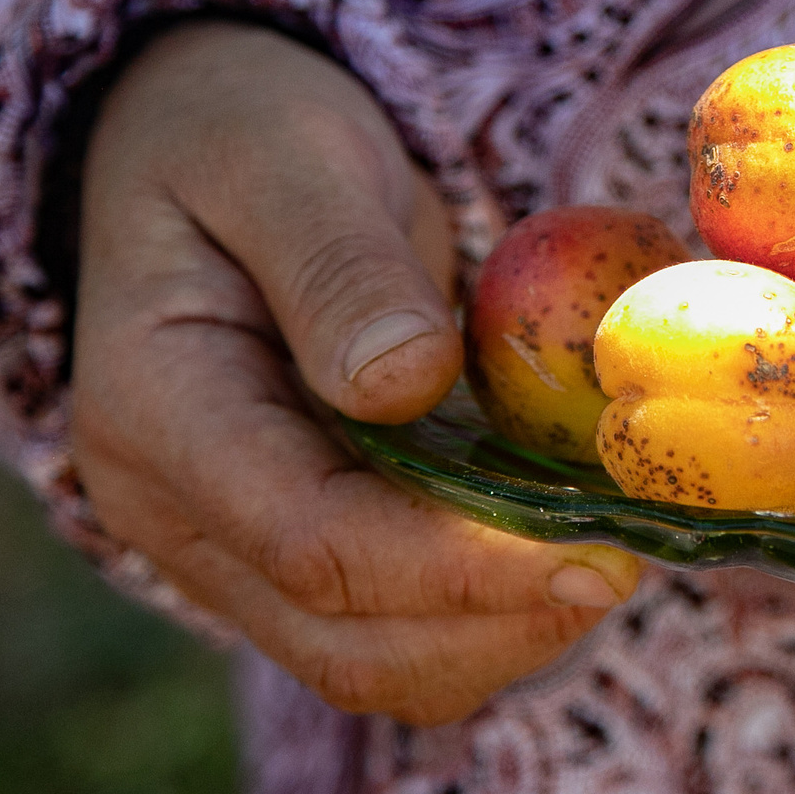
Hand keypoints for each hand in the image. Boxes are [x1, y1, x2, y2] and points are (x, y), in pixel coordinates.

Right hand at [70, 22, 637, 724]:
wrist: (200, 147)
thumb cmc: (239, 132)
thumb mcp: (283, 159)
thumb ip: (336, 265)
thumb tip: (405, 380)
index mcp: (159, 412)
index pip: (315, 543)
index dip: (461, 567)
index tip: (596, 551)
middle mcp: (180, 512)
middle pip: (349, 641)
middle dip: (502, 622)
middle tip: (636, 558)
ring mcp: (234, 547)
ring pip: (379, 661)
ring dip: (508, 631)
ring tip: (617, 549)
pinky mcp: (298, 551)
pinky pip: (400, 625)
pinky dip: (495, 607)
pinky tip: (574, 535)